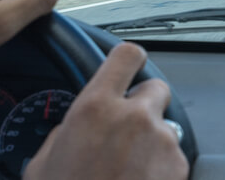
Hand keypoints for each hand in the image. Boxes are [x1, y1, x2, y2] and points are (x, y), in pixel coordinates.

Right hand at [24, 43, 188, 179]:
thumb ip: (68, 130)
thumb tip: (78, 124)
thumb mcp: (45, 163)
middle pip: (154, 88)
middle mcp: (134, 117)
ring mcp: (161, 141)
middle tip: (125, 131)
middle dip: (143, 105)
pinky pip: (174, 154)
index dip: (127, 59)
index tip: (127, 66)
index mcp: (95, 108)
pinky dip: (162, 166)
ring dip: (151, 140)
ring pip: (165, 125)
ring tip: (129, 169)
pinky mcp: (179, 166)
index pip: (125, 55)